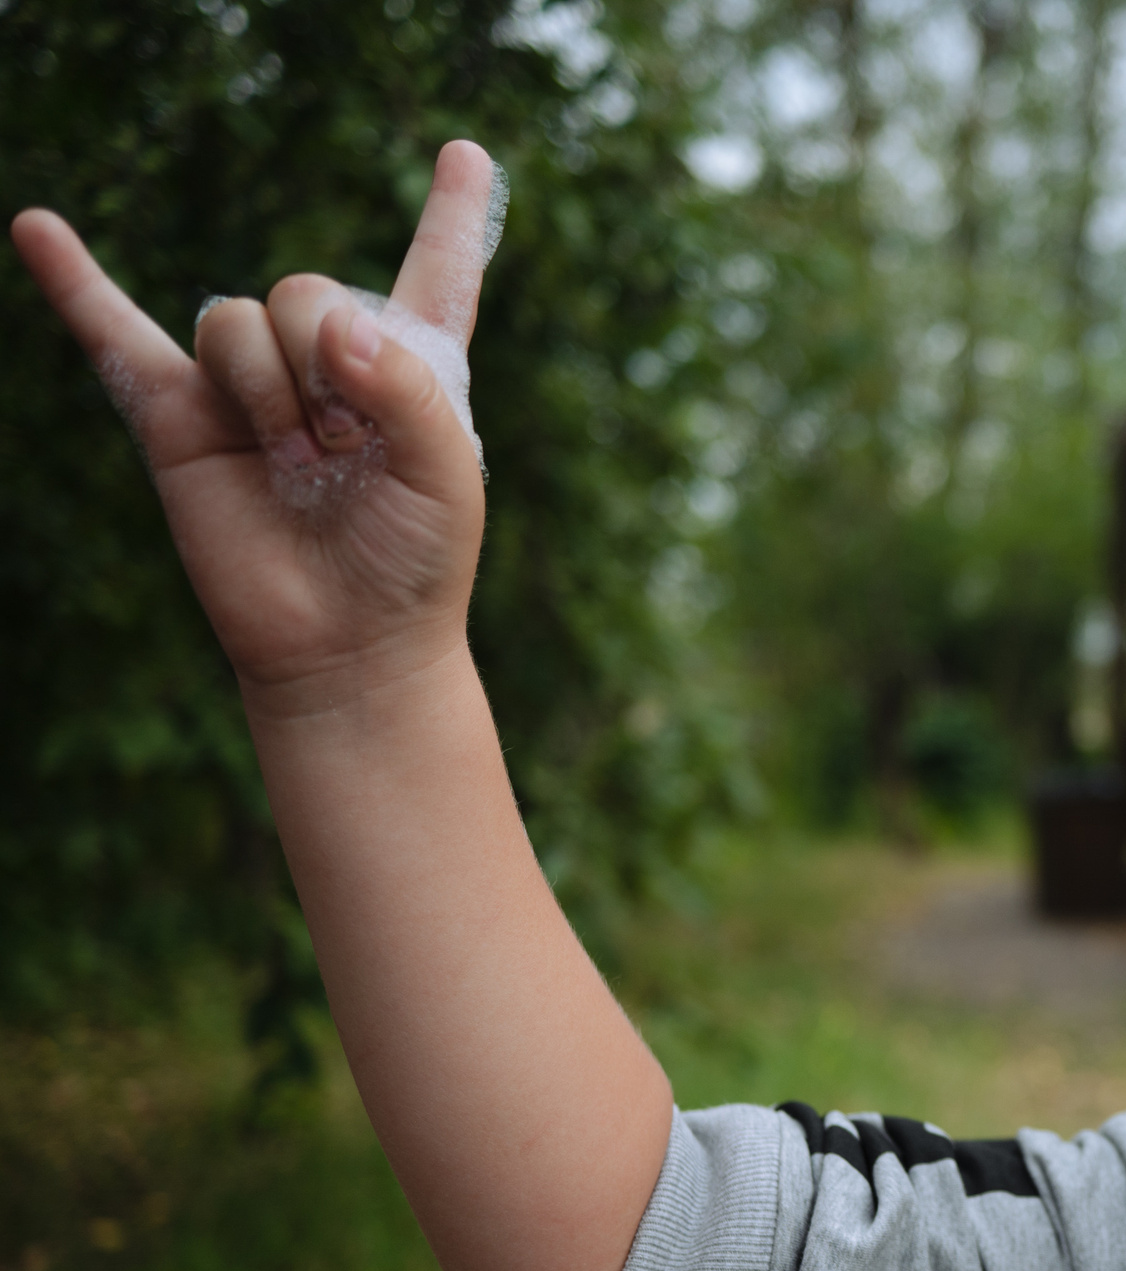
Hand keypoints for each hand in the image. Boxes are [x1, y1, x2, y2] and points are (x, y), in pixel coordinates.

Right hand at [12, 140, 500, 716]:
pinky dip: (75, 282)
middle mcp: (329, 362)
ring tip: (298, 462)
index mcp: (413, 366)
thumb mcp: (449, 475)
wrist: (348, 644)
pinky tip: (40, 228)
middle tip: (349, 448)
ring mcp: (248, 387)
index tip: (464, 154)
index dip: (450, 214)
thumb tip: (330, 320)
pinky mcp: (180, 420)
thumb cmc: (415, 563)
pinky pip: (116, 336)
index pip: (437, 272)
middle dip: (326, 364)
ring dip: (270, 390)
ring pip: (236, 318)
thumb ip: (410, 384)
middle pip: (305, 286)